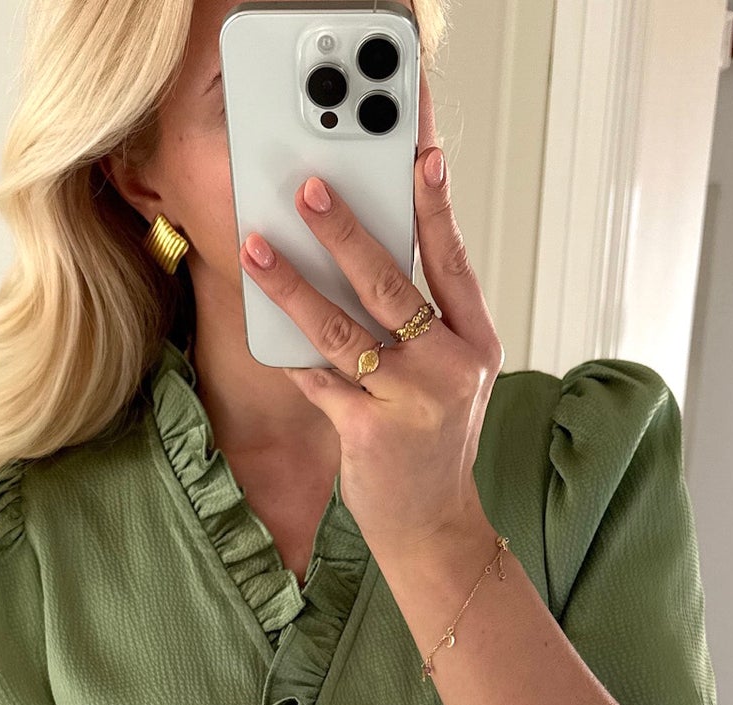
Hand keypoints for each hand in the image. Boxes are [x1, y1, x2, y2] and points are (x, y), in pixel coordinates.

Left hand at [236, 65, 503, 560]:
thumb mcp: (448, 376)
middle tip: (310, 187)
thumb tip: (362, 253)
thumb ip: (421, 322)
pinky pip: (316, 379)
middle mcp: (449, 367)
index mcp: (474, 343)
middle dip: (345, 231)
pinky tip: (261, 323)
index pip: (453, 260)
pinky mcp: (367, 433)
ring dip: (293, 283)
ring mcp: (408, 401)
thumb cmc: (431, 442)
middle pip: (391, 285)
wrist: (433, 526)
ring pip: (341, 328)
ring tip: (257, 246)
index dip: (435, 204)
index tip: (420, 150)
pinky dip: (288, 352)